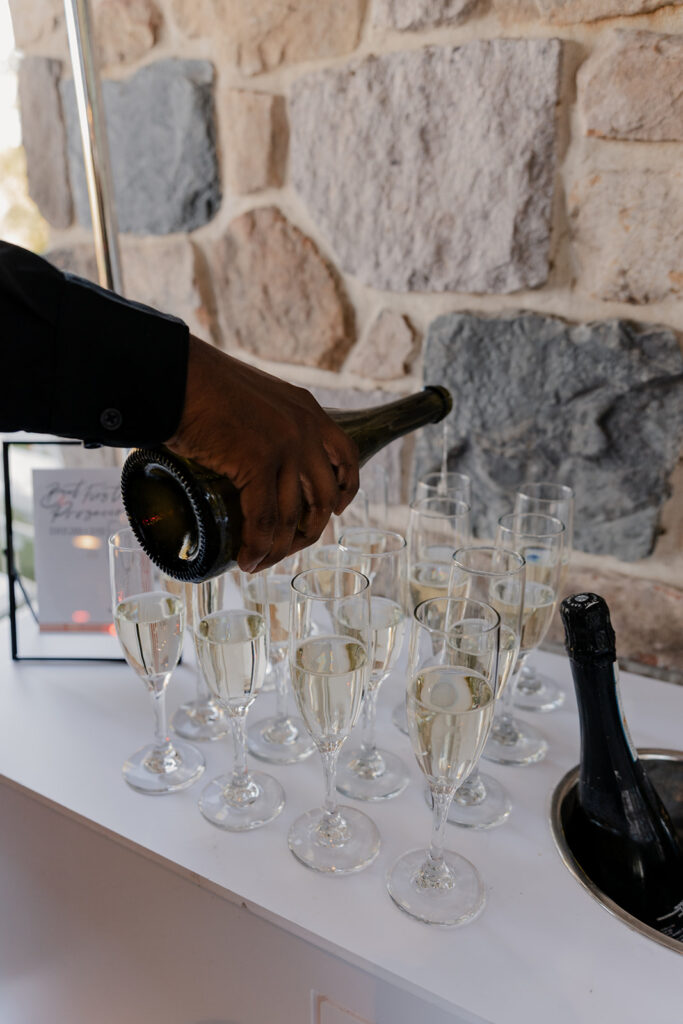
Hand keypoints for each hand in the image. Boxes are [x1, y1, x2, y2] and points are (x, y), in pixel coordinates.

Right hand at [165, 336, 358, 571]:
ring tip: (259, 563)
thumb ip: (263, 425)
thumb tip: (247, 460)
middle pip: (324, 495)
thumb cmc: (199, 386)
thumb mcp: (252, 399)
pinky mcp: (259, 463)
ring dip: (278, 548)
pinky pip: (265, 520)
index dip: (345, 488)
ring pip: (293, 516)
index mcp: (307, 410)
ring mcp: (285, 446)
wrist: (174, 375)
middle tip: (288, 546)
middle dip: (310, 530)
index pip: (346, 454)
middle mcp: (304, 429)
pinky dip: (257, 546)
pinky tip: (248, 559)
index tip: (335, 510)